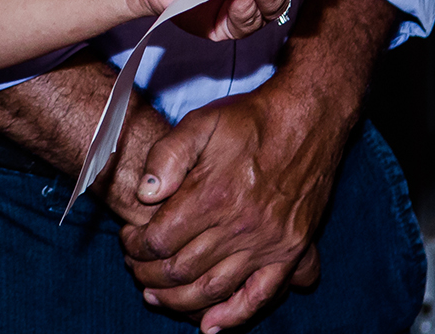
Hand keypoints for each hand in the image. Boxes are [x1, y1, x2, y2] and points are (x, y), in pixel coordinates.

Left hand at [122, 91, 340, 332]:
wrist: (307, 120)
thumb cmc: (250, 120)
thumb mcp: (201, 122)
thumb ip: (167, 156)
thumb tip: (144, 194)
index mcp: (212, 195)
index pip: (160, 240)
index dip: (135, 246)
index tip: (127, 240)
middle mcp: (239, 226)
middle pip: (181, 269)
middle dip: (149, 274)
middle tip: (134, 268)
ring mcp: (266, 243)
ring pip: (212, 289)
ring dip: (178, 301)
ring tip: (155, 296)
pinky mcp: (288, 251)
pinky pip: (259, 296)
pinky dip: (233, 316)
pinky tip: (209, 325)